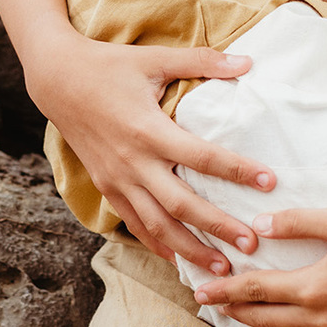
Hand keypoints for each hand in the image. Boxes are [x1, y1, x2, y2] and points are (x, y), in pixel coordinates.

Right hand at [27, 32, 274, 271]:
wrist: (58, 79)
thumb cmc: (110, 65)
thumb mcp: (155, 58)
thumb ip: (202, 61)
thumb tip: (248, 62)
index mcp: (148, 130)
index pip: (201, 157)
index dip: (237, 171)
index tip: (269, 182)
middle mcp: (133, 162)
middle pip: (181, 204)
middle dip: (217, 227)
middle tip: (251, 244)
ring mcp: (117, 180)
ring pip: (157, 225)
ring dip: (189, 249)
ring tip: (221, 268)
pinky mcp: (106, 188)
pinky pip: (134, 224)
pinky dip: (157, 245)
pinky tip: (178, 262)